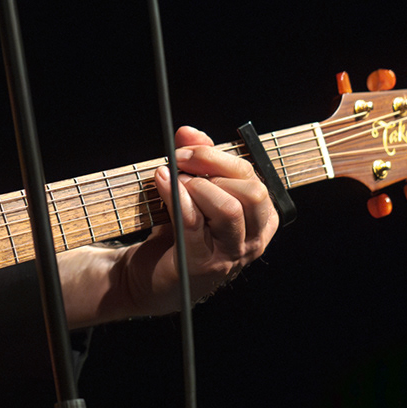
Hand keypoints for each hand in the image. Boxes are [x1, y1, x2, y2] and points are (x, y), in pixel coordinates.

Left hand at [62, 126, 277, 324]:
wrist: (146, 276)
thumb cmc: (176, 234)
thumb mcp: (190, 192)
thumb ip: (195, 160)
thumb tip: (190, 132)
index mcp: (260, 218)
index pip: (252, 177)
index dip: (218, 156)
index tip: (185, 148)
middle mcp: (254, 239)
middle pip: (251, 192)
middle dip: (212, 167)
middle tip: (179, 161)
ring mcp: (231, 255)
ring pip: (229, 210)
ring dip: (198, 187)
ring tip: (174, 180)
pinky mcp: (204, 266)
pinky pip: (195, 224)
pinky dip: (177, 198)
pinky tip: (162, 184)